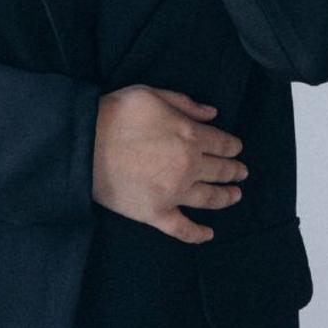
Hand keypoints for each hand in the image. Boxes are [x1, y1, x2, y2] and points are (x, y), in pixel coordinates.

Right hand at [91, 84, 249, 243]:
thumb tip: (213, 113)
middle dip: (234, 171)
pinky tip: (209, 234)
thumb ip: (185, 103)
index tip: (238, 149)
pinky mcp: (157, 213)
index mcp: (190, 135)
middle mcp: (188, 166)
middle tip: (242, 172)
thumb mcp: (152, 94)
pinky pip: (183, 229)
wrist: (86, 144)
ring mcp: (174, 192)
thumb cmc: (117, 113)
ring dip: (226, 197)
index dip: (233, 146)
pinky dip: (198, 234)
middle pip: (220, 170)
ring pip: (208, 198)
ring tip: (235, 196)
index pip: (221, 143)